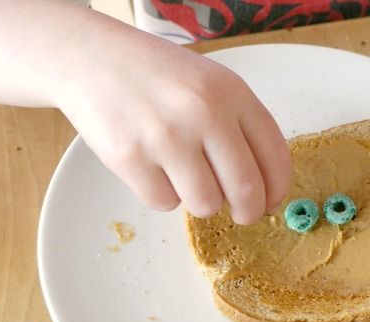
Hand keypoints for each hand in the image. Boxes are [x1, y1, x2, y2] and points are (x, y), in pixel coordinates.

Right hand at [56, 19, 290, 223]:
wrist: (92, 59)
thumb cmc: (160, 78)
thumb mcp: (212, 85)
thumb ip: (241, 129)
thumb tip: (264, 192)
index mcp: (232, 93)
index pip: (275, 156)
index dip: (277, 190)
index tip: (271, 203)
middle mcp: (203, 112)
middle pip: (246, 190)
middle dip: (249, 212)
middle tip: (242, 215)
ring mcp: (165, 136)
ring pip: (206, 205)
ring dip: (202, 202)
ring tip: (185, 175)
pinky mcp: (129, 158)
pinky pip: (165, 203)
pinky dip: (163, 194)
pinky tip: (153, 166)